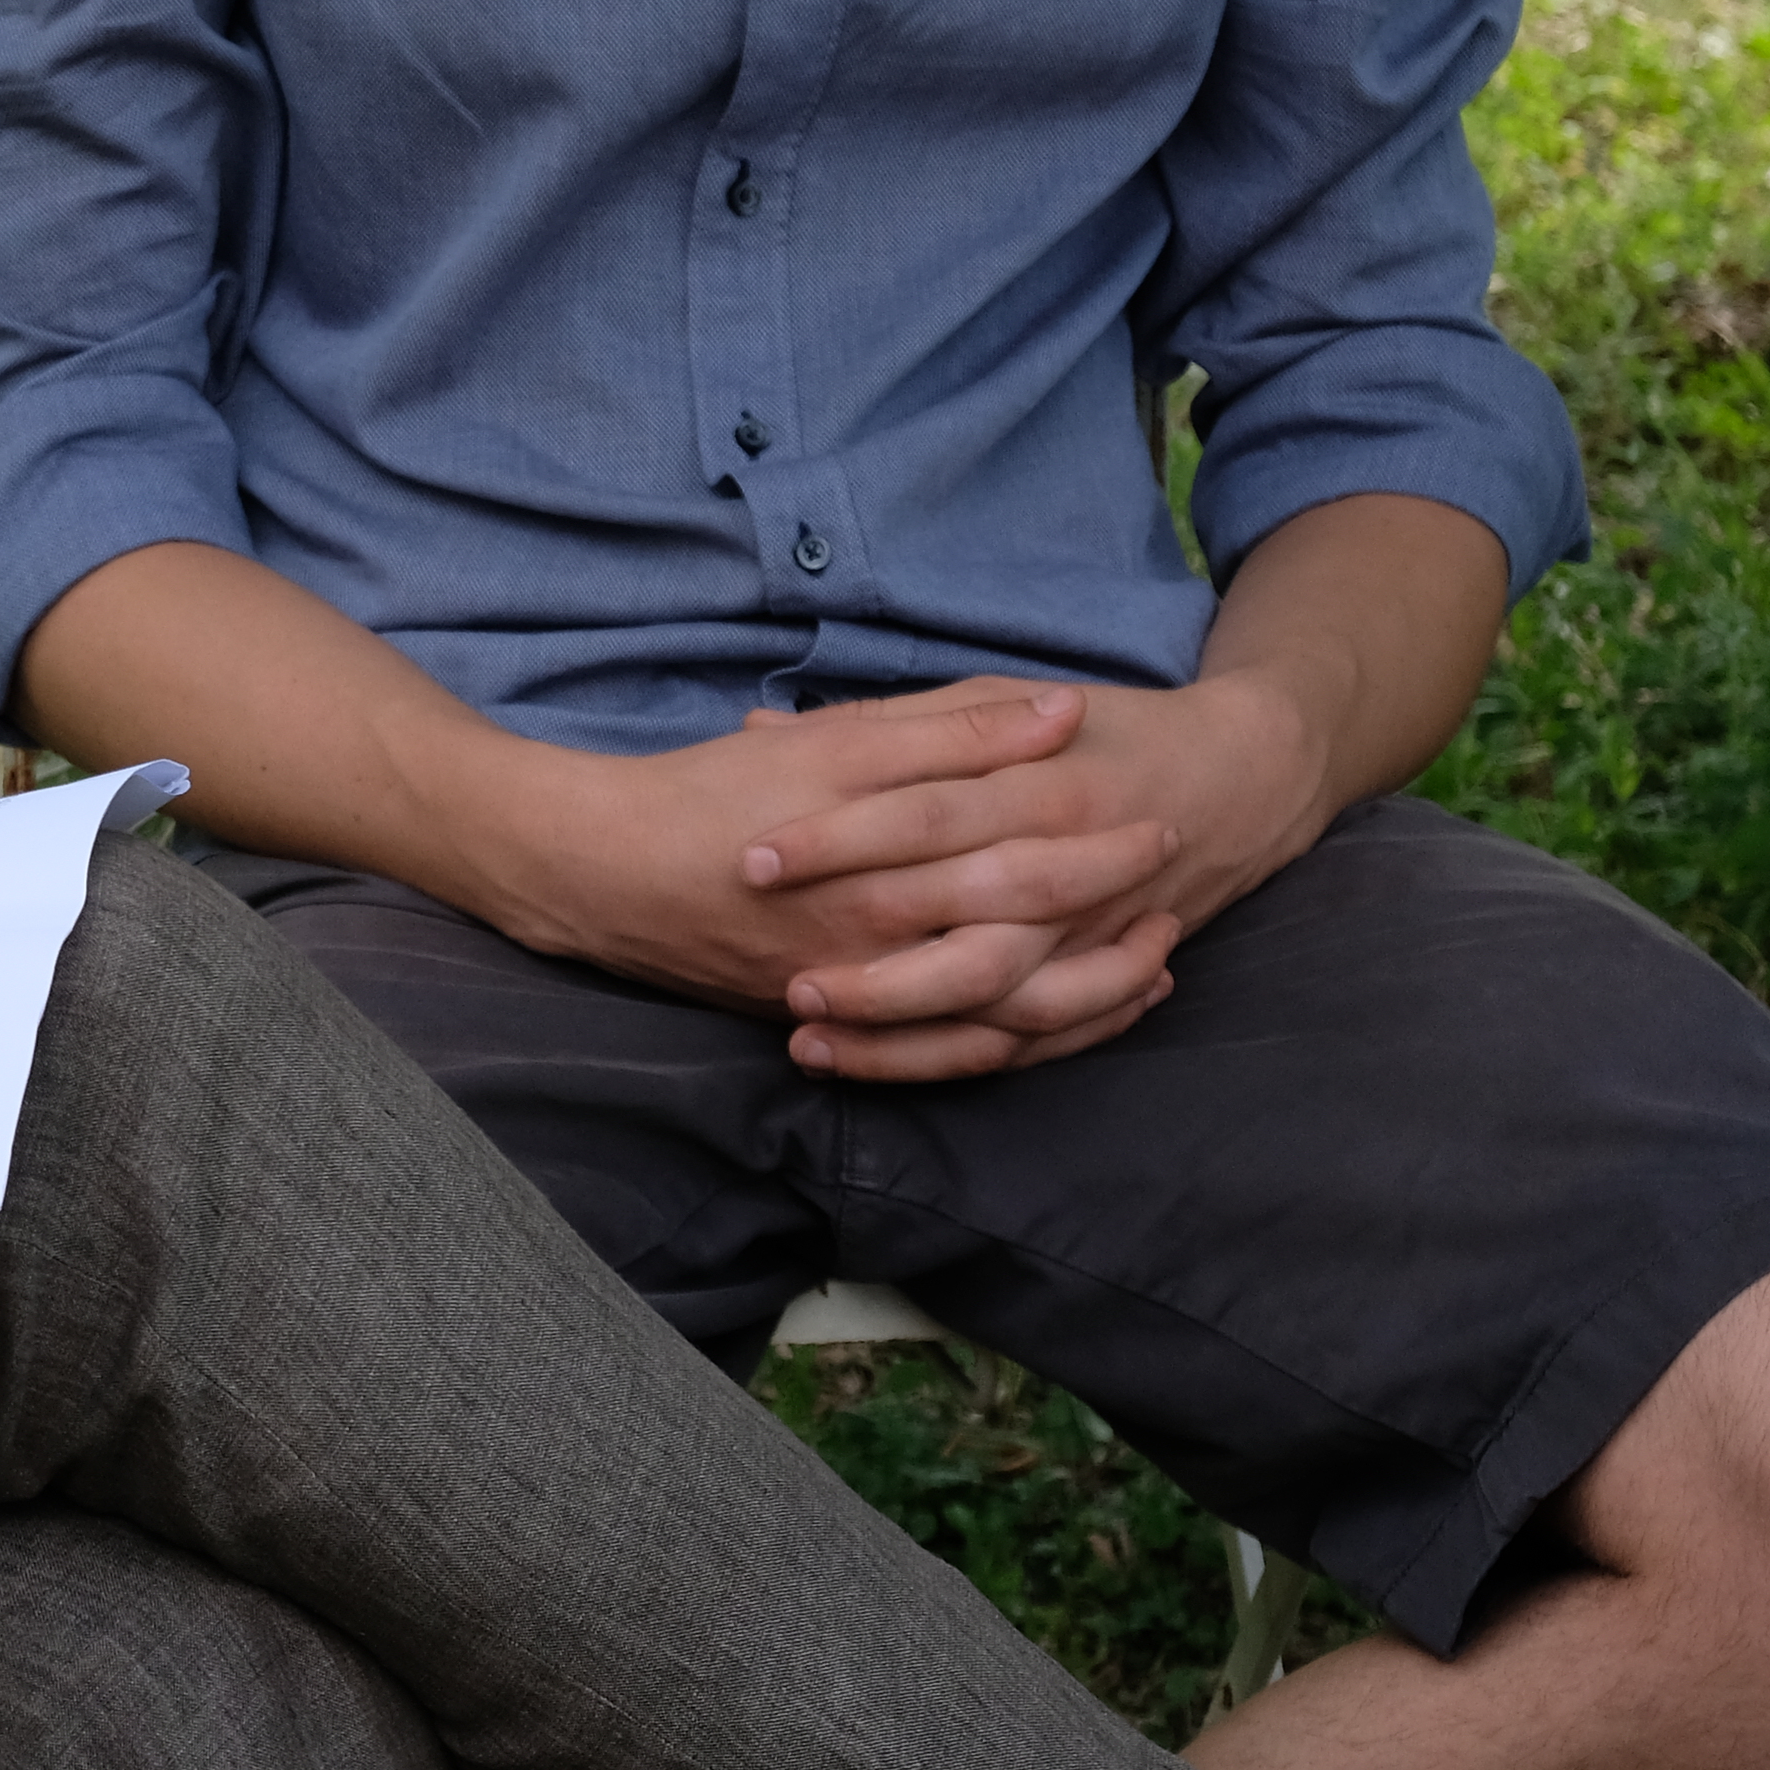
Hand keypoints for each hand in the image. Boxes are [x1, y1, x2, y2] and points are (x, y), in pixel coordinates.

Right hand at [468, 679, 1170, 1010]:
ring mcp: (863, 1000)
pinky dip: (1017, 1042)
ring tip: (1147, 971)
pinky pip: (949, 1057)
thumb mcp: (834, 740)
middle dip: (1114, 927)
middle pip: (1038, 953)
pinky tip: (1054, 1020)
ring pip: (1006, 1023)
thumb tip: (1057, 712)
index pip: (1033, 867)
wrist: (596, 874)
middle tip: (1173, 895)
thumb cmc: (713, 796)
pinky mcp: (836, 1024)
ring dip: (1086, 1001)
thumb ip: (950, 730)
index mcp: (895, 870)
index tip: (1162, 819)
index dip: (1107, 849)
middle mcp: (888, 950)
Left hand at [726, 669, 1347, 1080]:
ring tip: (808, 1039)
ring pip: (996, 1005)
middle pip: (962, 930)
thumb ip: (892, 723)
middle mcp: (1067, 868)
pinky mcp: (1100, 972)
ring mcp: (1089, 934)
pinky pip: (1032, 1040)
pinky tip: (877, 1064)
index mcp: (1035, 782)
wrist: (1242, 774)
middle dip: (869, 966)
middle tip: (779, 982)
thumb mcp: (1003, 697)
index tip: (752, 862)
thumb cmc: (1103, 728)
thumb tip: (759, 724)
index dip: (836, 841)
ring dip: (903, 1032)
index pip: (920, 816)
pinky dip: (961, 1058)